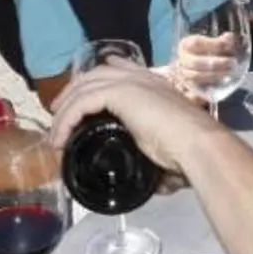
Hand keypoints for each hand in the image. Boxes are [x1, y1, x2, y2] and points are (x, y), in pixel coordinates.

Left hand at [50, 60, 218, 180]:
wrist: (197, 144)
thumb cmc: (189, 152)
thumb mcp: (170, 152)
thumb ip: (162, 164)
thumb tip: (162, 185)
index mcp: (155, 85)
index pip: (121, 68)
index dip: (100, 77)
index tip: (84, 92)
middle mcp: (142, 78)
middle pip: (95, 74)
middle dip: (74, 91)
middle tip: (59, 112)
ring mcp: (130, 82)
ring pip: (84, 88)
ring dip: (65, 110)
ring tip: (55, 132)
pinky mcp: (119, 92)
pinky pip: (82, 103)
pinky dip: (67, 120)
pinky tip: (60, 137)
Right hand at [172, 32, 243, 98]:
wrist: (198, 68)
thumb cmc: (207, 53)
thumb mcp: (213, 44)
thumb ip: (221, 41)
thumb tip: (229, 37)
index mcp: (186, 45)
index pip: (197, 43)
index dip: (213, 44)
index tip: (228, 44)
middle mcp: (182, 60)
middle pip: (196, 62)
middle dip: (215, 64)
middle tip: (232, 63)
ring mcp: (184, 75)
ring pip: (195, 77)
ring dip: (213, 76)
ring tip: (229, 74)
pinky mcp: (189, 88)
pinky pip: (195, 90)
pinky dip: (208, 88)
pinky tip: (221, 84)